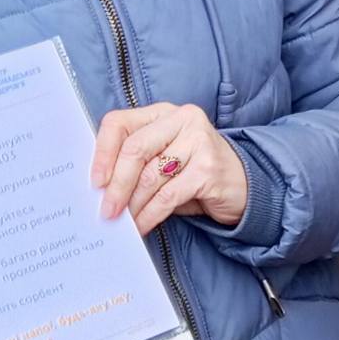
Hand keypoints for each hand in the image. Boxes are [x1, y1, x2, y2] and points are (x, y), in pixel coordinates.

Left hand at [91, 103, 247, 236]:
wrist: (244, 186)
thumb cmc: (195, 172)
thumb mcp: (164, 158)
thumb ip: (137, 162)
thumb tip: (99, 189)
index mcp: (164, 113)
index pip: (120, 123)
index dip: (102, 153)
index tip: (94, 183)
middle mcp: (183, 119)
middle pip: (134, 149)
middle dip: (115, 185)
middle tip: (105, 211)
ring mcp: (199, 141)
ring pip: (150, 176)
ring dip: (132, 206)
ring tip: (124, 223)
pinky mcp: (208, 168)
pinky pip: (167, 196)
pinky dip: (149, 216)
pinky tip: (142, 226)